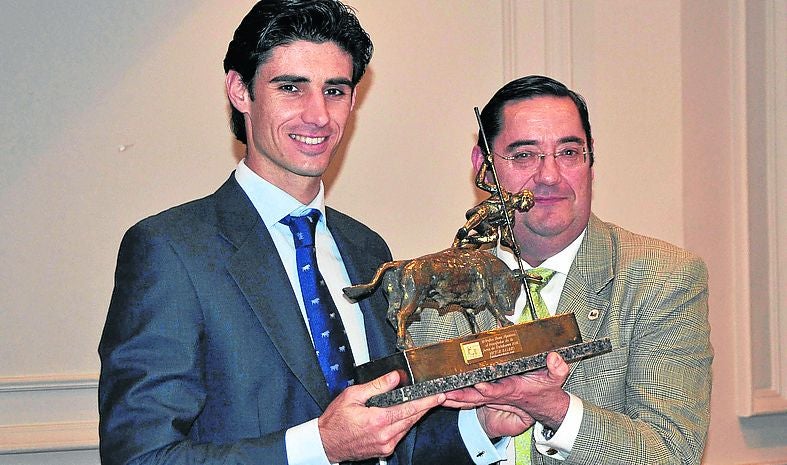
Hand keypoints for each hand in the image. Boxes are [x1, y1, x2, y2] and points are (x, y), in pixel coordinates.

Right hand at [318, 371, 445, 462]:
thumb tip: (394, 377)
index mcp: (378, 420)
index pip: (409, 408)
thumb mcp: (353, 395)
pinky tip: (406, 416)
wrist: (327, 443)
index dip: (426, 402)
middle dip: (425, 407)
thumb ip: (377, 386)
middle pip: (412, 418)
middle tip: (437, 397)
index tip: (437, 396)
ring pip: (408, 427)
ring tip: (423, 404)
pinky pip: (401, 434)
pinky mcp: (385, 450)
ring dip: (416, 415)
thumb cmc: (335, 421)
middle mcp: (384, 435)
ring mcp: (385, 444)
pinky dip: (406, 424)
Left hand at [444, 352, 570, 434]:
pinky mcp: (489, 396)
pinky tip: (443, 395)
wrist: (545, 405)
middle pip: (477, 397)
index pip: (499, 390)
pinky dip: (457, 398)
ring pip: (470, 399)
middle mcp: (500, 394)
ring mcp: (493, 397)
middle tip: (446, 392)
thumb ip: (557, 368)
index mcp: (514, 389)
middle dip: (461, 396)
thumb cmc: (546, 390)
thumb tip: (554, 358)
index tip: (478, 385)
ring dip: (455, 397)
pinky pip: (470, 398)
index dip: (488, 389)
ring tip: (438, 394)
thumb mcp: (556, 378)